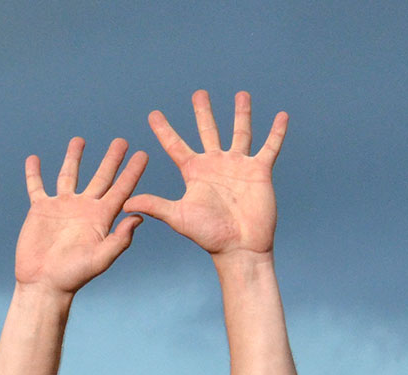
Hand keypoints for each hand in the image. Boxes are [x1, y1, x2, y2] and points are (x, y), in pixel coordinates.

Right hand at [13, 137, 145, 293]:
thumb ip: (120, 240)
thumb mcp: (101, 259)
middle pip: (101, 177)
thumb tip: (138, 217)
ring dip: (74, 158)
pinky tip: (34, 160)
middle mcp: (84, 209)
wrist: (44, 284)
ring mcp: (62, 207)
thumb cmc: (74, 276)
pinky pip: (37, 187)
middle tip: (121, 141)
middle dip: (111, 159)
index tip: (143, 154)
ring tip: (80, 140)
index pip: (121, 190)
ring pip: (69, 175)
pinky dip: (34, 173)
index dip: (132, 172)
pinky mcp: (40, 210)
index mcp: (101, 218)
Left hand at [124, 90, 286, 259]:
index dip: (163, 130)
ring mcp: (238, 166)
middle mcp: (215, 165)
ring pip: (240, 132)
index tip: (153, 114)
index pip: (175, 145)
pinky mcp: (259, 171)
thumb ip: (154, 205)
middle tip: (199, 93)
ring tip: (242, 94)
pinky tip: (282, 115)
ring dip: (241, 113)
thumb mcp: (178, 216)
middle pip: (207, 130)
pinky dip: (276, 132)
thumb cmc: (208, 235)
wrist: (239, 247)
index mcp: (194, 172)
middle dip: (203, 112)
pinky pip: (270, 147)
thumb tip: (125, 203)